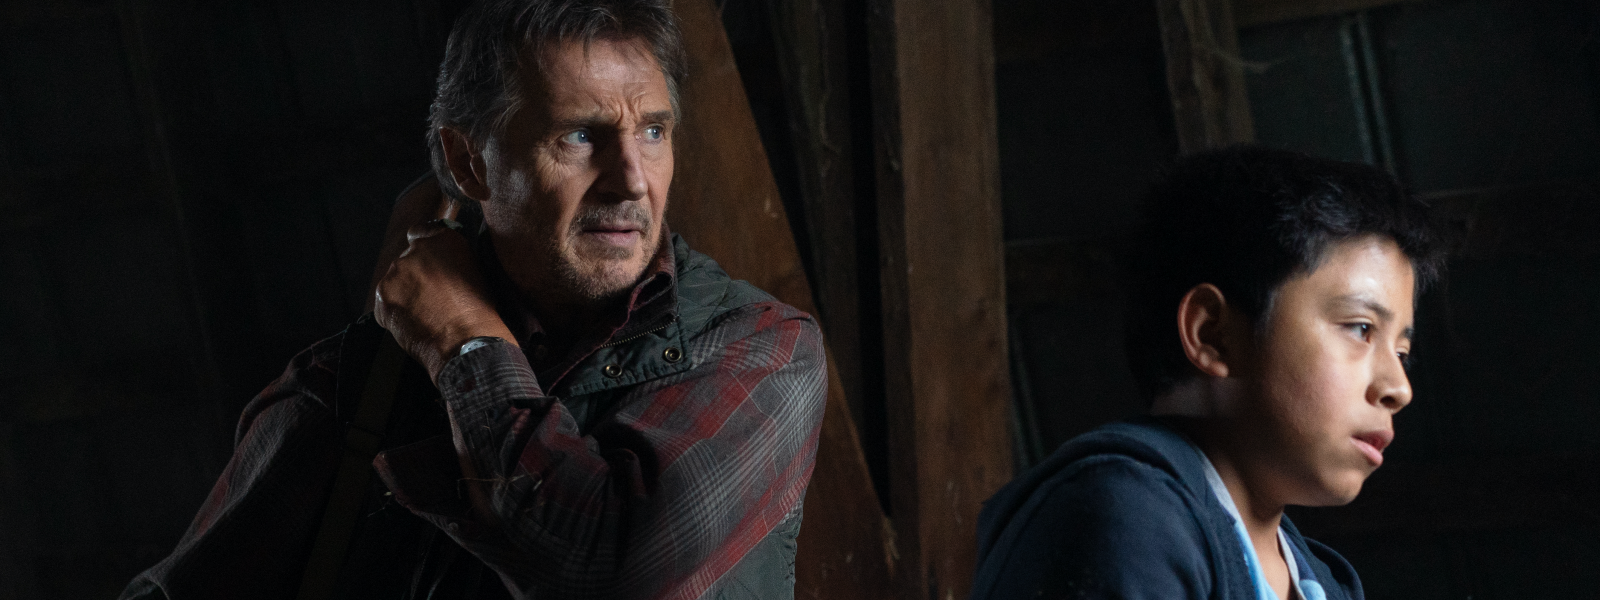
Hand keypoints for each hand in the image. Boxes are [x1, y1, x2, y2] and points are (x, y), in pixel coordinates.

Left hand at [374, 220, 517, 382]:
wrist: (466, 341)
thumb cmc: (479, 311)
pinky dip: (395, 312)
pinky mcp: (382, 296)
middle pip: (407, 260)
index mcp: (443, 240)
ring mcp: (396, 273)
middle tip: (431, 297)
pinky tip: (415, 323)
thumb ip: (453, 260)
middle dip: (415, 276)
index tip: (427, 260)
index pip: (420, 231)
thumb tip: (443, 263)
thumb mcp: (476, 273)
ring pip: (395, 281)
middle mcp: (415, 251)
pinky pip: (385, 302)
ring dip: (405, 293)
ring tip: (425, 314)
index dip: (422, 248)